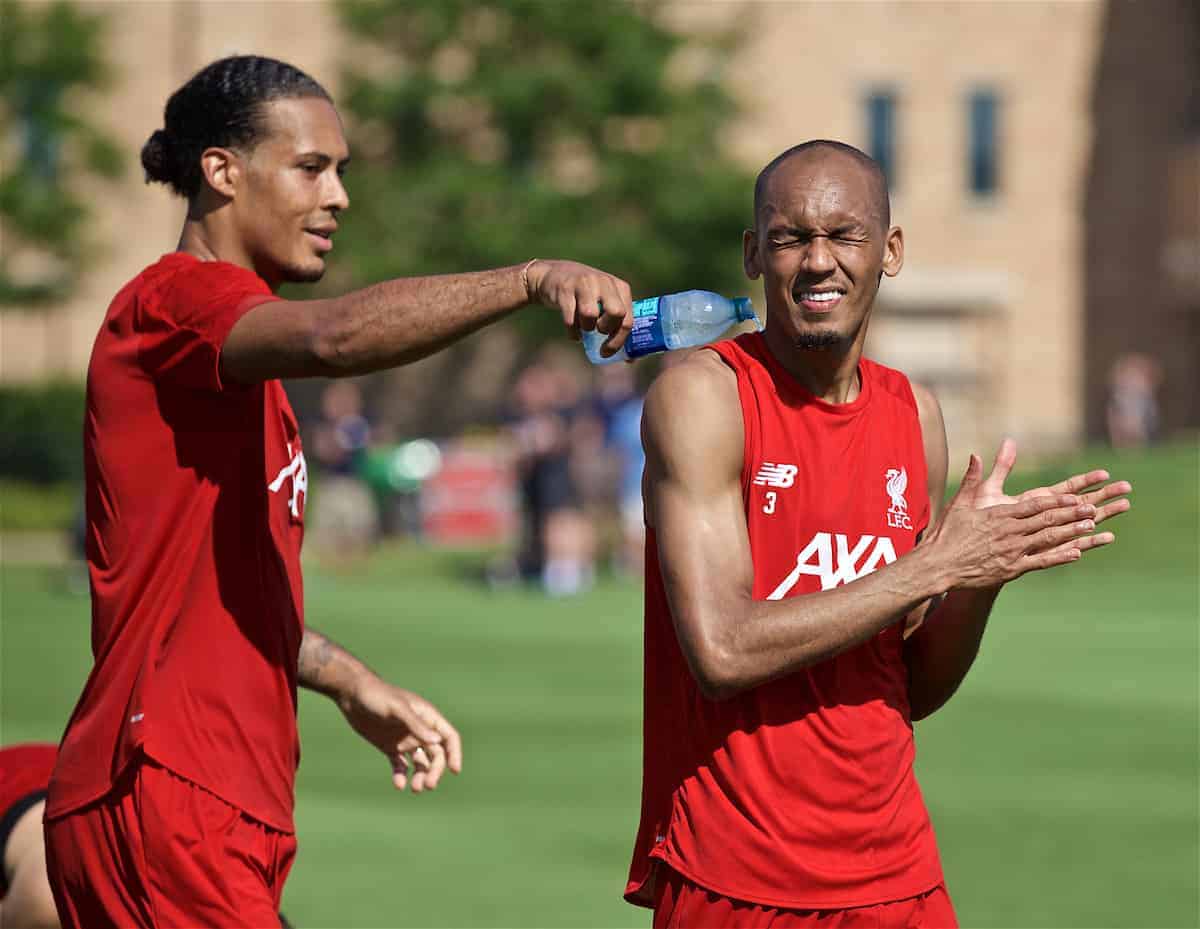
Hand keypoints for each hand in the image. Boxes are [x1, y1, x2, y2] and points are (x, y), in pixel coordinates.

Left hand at [337, 674, 462, 792]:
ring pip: (421, 763)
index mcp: (426, 717)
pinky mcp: (390, 747)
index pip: (448, 736)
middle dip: (435, 771)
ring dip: (421, 776)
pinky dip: (401, 776)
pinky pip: (400, 765)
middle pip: (436, 755)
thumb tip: (437, 741)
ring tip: (415, 788)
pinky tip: (399, 784)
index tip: (455, 771)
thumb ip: (416, 724)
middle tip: (426, 785)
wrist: (352, 695)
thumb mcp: (397, 708)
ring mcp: (405, 740)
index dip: (454, 753)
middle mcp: (419, 730)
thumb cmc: (377, 696)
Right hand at [524, 259, 633, 355]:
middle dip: (607, 329)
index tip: (608, 352)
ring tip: (583, 327)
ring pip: (590, 314)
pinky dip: (572, 332)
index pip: (628, 318)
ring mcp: (585, 284)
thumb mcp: (606, 300)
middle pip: (616, 312)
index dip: (620, 340)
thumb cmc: (586, 296)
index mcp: (620, 287)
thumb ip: (618, 323)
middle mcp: (604, 282)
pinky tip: (573, 331)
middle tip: (598, 332)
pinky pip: (570, 318)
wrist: (554, 276)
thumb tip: (631, 359)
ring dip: (586, 328)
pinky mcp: (565, 289)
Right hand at [922, 454, 1104, 589]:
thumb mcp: (959, 503)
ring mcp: (1012, 551)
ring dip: (1071, 532)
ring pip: (1048, 539)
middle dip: (1071, 513)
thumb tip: (976, 455)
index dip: (1057, 500)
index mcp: (999, 514)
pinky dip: (1059, 557)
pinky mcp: (1011, 569)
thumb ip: (972, 479)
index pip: (1034, 504)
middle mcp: (1009, 531)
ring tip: (1091, 526)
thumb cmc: (947, 533)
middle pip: (1046, 519)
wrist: (938, 565)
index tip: (1074, 495)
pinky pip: (1040, 562)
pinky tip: (1077, 553)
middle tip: (1092, 507)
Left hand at [967, 438, 1131, 556]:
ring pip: (1083, 522)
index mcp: (1038, 501)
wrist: (974, 548)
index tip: (1105, 473)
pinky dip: (1090, 540)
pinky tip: (1108, 536)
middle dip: (1104, 494)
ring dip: (1105, 514)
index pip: (1067, 488)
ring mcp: (1051, 533)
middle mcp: (1048, 516)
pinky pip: (1073, 545)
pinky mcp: (1048, 550)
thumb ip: (1001, 467)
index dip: (1086, 481)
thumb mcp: (989, 490)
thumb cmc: (981, 520)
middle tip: (1127, 487)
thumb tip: (1007, 441)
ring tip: (1126, 505)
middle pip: (1082, 503)